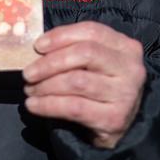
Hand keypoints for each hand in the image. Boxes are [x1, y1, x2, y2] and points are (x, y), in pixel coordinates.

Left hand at [22, 22, 145, 148]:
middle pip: (85, 54)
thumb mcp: (94, 64)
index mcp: (126, 47)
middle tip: (29, 73)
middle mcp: (131, 68)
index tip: (37, 46)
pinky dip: (48, 105)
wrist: (117, 128)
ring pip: (76, 81)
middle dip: (50, 62)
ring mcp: (125, 94)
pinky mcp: (114, 118)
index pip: (91, 31)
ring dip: (46, 86)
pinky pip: (73, 107)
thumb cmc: (99, 88)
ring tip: (30, 90)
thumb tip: (38, 48)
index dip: (61, 36)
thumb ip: (73, 50)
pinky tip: (33, 105)